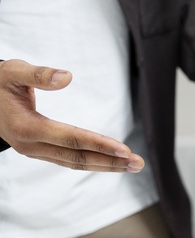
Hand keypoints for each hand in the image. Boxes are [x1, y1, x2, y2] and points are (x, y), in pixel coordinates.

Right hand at [0, 59, 143, 171]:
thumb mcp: (12, 72)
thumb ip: (39, 75)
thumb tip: (67, 77)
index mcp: (25, 127)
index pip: (70, 139)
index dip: (99, 144)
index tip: (124, 149)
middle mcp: (30, 145)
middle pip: (76, 157)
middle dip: (110, 161)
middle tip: (139, 163)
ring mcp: (33, 151)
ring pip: (74, 162)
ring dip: (105, 165)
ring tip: (133, 165)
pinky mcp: (38, 150)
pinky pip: (69, 160)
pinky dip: (92, 162)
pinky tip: (111, 162)